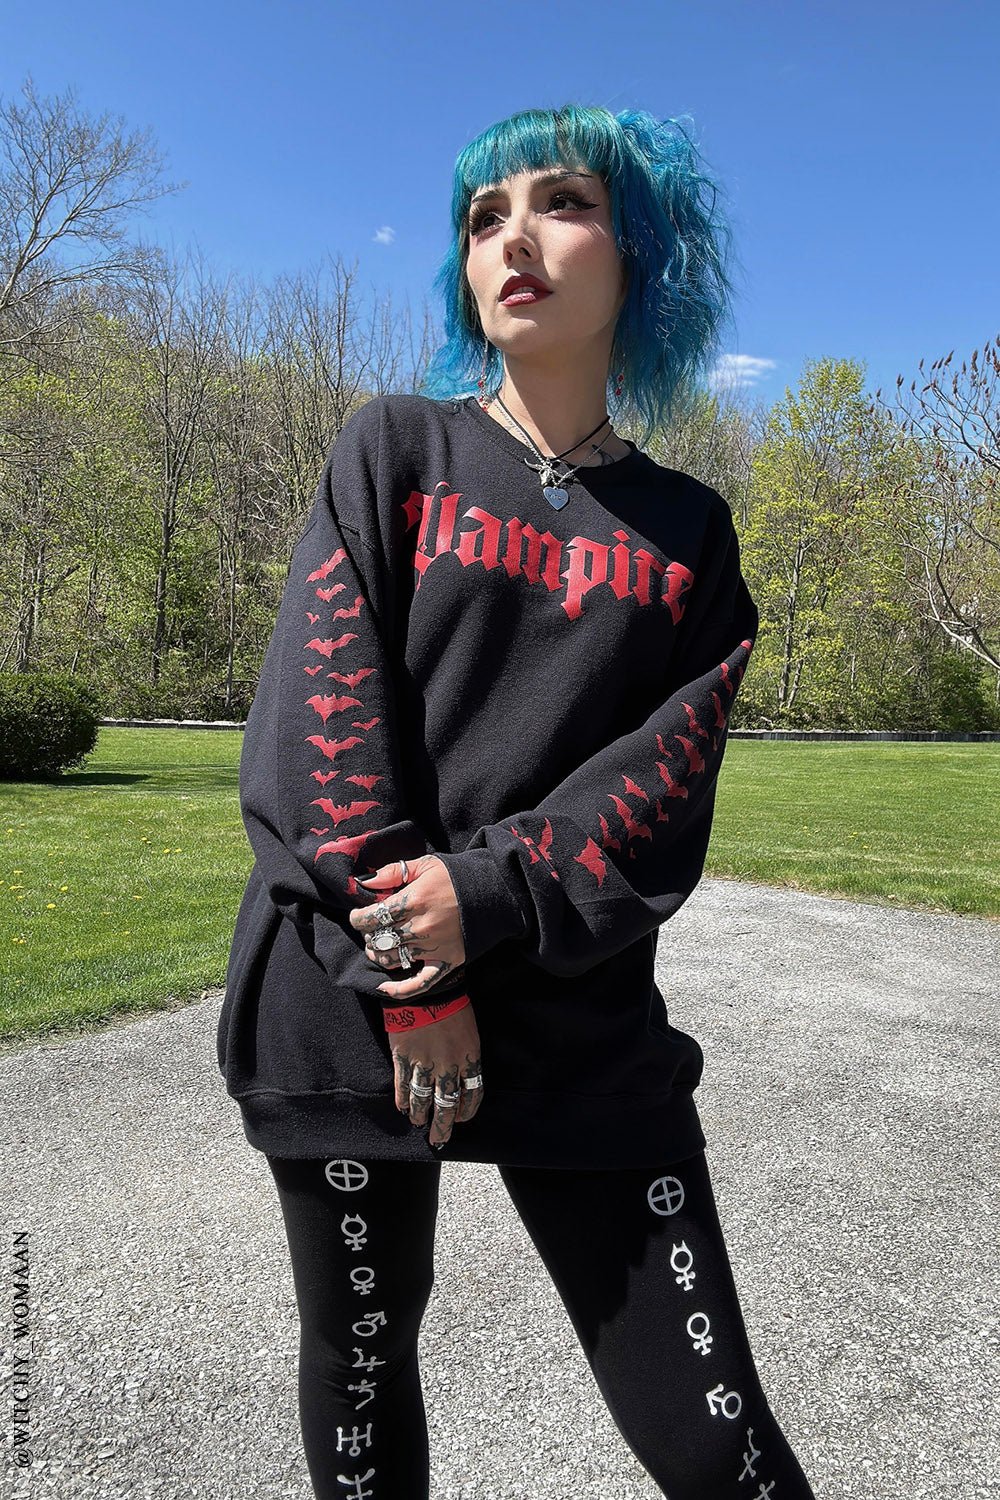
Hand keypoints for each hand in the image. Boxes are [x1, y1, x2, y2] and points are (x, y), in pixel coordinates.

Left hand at [349, 854, 466, 999]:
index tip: (358, 916)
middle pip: (377, 939)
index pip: (371, 916)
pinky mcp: (446, 962)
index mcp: (413, 900)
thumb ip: (393, 872)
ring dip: (378, 955)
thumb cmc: (456, 877)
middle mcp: (420, 927)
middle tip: (371, 928)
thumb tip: (363, 882)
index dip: (358, 918)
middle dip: (368, 934)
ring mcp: (433, 947)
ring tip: (378, 946)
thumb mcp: (425, 864)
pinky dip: (399, 990)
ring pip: (391, 960)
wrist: (494, 892)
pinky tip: (385, 987)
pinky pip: (419, 983)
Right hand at [390, 1004, 483, 1146]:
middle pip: (446, 1105)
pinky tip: (404, 1108)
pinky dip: (403, 1101)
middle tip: (439, 1138)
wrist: (426, 988)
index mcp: (470, 1058)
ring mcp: (424, 1063)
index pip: (472, 1094)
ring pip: (422, 1100)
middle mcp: (448, 1066)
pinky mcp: (403, 1057)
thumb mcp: (470, 1033)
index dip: (466, 1110)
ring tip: (419, 1122)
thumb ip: (466, 1059)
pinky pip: (403, 1086)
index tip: (461, 1118)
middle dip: (442, 1125)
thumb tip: (460, 1080)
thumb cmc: (452, 1007)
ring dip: (420, 1116)